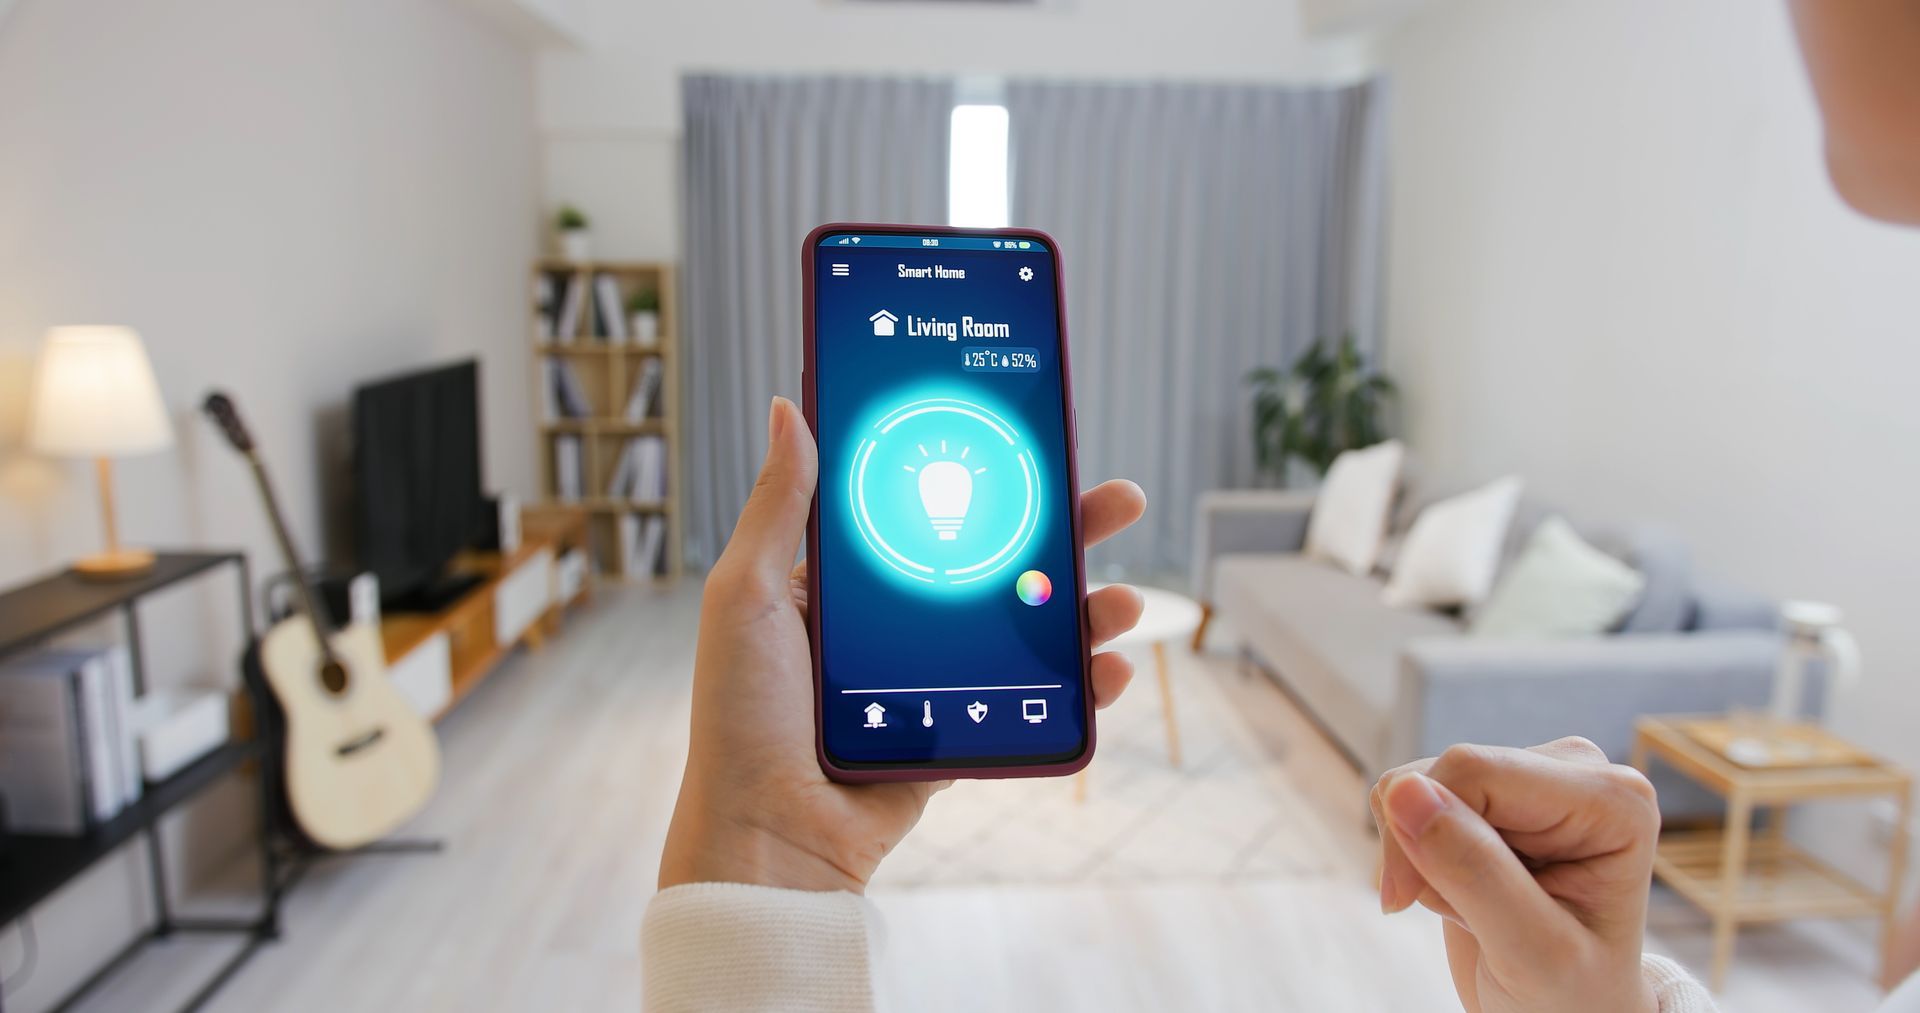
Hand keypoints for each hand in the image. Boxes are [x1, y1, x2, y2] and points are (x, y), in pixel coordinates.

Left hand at [659, 396, 1147, 892]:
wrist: (769, 837)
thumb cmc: (741, 717)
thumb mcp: (746, 595)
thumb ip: (780, 505)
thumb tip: (790, 409)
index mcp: (845, 582)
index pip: (930, 509)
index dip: (987, 476)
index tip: (1037, 440)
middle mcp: (897, 623)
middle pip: (996, 559)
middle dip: (1065, 530)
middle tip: (1119, 501)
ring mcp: (934, 679)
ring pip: (1027, 628)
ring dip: (1085, 609)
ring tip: (1123, 601)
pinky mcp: (960, 731)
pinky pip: (1032, 699)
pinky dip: (1081, 685)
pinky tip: (1110, 670)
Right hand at [1370, 737, 1662, 1012]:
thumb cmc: (1571, 996)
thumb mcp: (1531, 951)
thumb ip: (1473, 869)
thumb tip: (1403, 790)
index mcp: (1613, 801)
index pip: (1475, 771)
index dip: (1423, 827)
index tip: (1405, 901)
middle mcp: (1577, 773)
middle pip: (1446, 771)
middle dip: (1424, 844)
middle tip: (1458, 914)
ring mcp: (1534, 778)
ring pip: (1419, 779)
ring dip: (1419, 850)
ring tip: (1468, 907)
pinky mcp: (1495, 791)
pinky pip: (1415, 794)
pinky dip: (1417, 847)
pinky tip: (1459, 888)